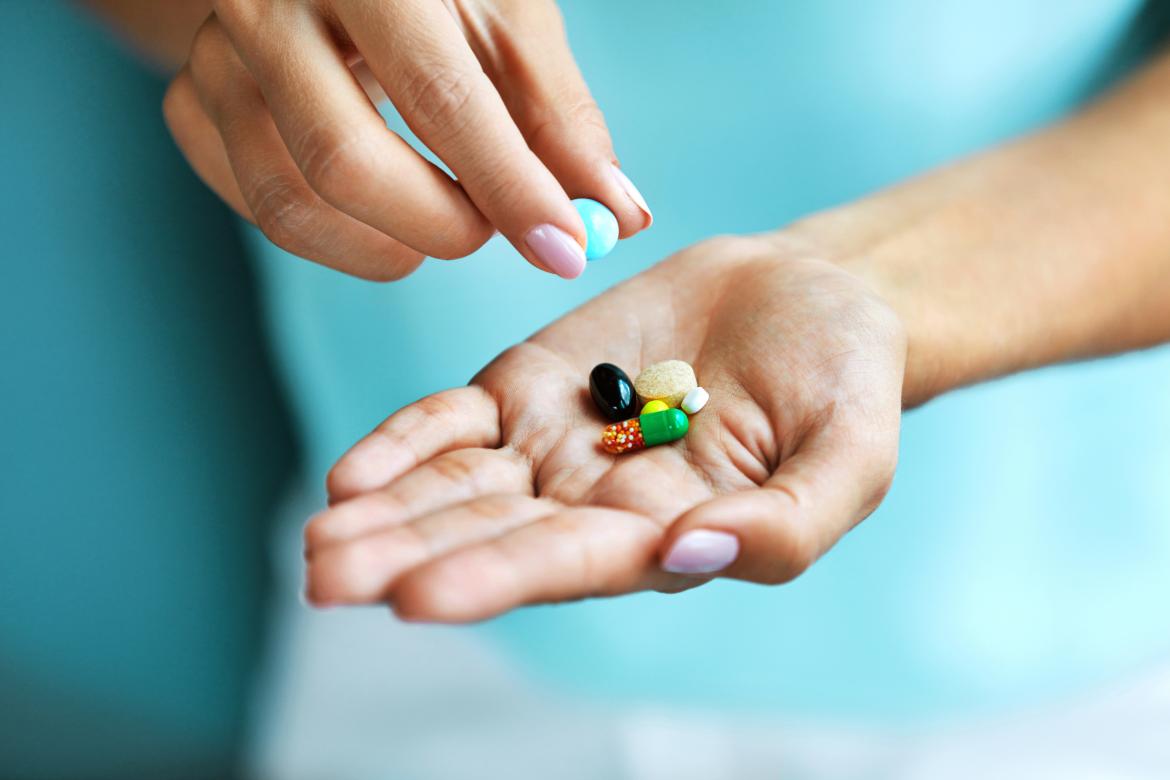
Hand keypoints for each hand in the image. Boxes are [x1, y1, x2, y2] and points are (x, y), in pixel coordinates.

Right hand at [163, 0, 651, 279]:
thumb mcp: (507, 21)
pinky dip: (335, 237)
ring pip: (289, 202)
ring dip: (387, 247)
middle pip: (343, 161)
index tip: (566, 251)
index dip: (510, 186)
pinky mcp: (191, 104)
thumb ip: (559, 116)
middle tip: (491, 231)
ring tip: (444, 221)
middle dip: (441, 226)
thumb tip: (617, 216)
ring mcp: (215, 56)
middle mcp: (267, 2)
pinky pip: (258, 208)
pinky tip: (379, 210)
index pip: (439, 93)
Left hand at [304, 233, 905, 620]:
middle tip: (328, 579)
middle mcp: (592, 504)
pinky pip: (455, 420)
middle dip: (408, 558)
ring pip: (456, 487)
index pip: (569, 563)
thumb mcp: (849, 462)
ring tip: (318, 544)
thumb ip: (784, 526)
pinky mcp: (528, 387)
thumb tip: (684, 551)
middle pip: (489, 536)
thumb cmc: (846, 386)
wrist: (810, 298)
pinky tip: (348, 478)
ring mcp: (552, 445)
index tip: (417, 597)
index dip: (497, 577)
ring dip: (387, 513)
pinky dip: (406, 442)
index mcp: (663, 536)